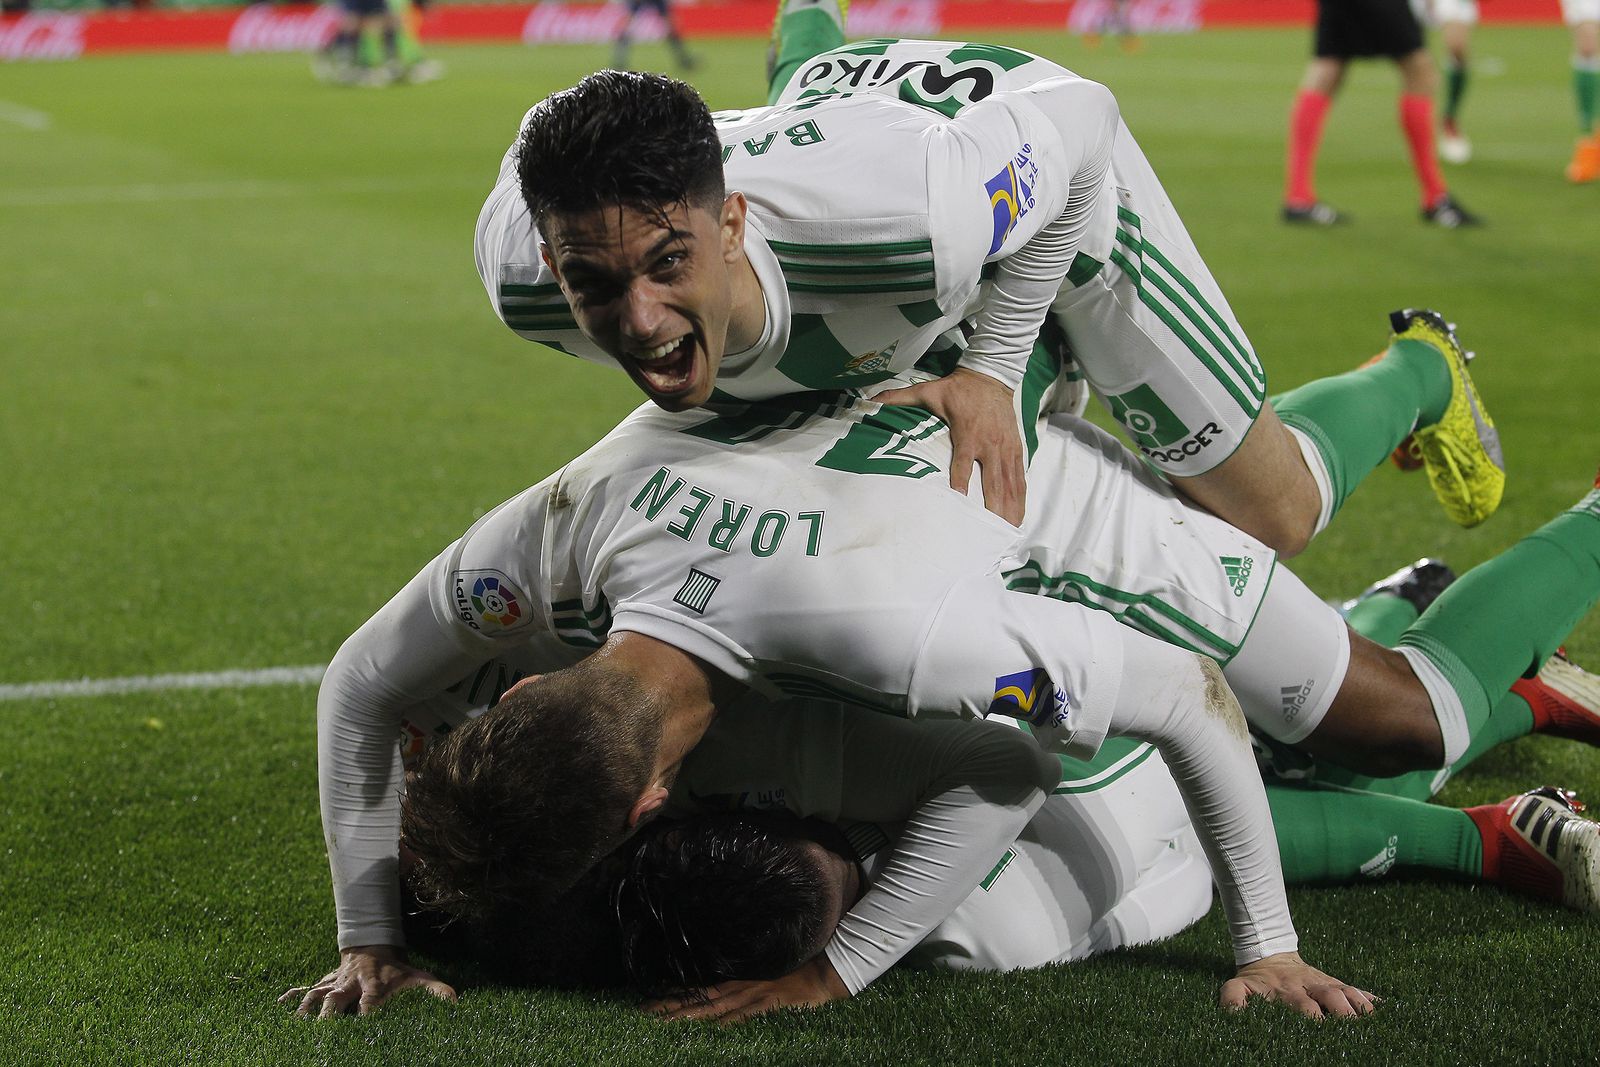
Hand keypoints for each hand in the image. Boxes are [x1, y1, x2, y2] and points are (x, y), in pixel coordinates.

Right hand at [279, 944, 457, 1018]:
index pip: (370, 1002)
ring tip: (295, 1026)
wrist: (372, 947)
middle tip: (323, 1037)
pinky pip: (304, 989)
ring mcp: (334, 983)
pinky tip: (279, 1005)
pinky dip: (292, 996)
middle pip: (336, 1000)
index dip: (368, 1014)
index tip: (366, 1026)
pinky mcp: (323, 984)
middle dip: (329, 1017)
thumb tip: (456, 1002)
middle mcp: (351, 984)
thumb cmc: (395, 969)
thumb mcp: (417, 976)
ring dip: (306, 1010)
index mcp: (374, 985)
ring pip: (317, 996)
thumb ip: (436, 990)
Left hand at [642, 955, 849, 1022]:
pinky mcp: (768, 1005)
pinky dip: (722, 1025)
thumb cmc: (802, 975)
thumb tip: (726, 995)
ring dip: (685, 1016)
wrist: (828, 972)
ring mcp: (753, 996)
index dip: (675, 996)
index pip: (700, 989)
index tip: (649, 1002)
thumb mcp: (768, 979)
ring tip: (659, 1024)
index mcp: (740, 982)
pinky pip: (741, 1017)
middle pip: (697, 999)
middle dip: (669, 1007)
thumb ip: (748, 988)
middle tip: (641, 1014)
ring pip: (711, 1008)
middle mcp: (741, 988)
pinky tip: (705, 1031)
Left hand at [874, 368, 1024, 525]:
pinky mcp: (1016, 448)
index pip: (963, 461)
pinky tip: (1017, 517)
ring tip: (1007, 531)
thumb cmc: (956, 388)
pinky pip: (1019, 477)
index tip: (959, 501)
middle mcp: (990, 443)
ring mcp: (1005, 447)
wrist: (990, 376)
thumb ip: (899, 398)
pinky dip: (1019, 497)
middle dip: (993, 506)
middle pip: (992, 479)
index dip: (961, 480)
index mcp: (967, 432)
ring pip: (1010, 482)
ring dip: (1010, 507)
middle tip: (989, 530)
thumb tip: (869, 401)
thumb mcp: (927, 390)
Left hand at [1219, 951, 1378, 1018]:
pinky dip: (1370, 997)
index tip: (1321, 1030)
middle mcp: (1311, 987)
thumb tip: (1232, 1016)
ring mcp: (1325, 983)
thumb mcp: (1238, 987)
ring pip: (1347, 991)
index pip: (1304, 1007)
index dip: (1313, 1019)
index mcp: (1288, 992)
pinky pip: (1355, 988)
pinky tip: (1385, 1008)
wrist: (1268, 952)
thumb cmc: (1255, 979)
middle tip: (1354, 1030)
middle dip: (1343, 1013)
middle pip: (1331, 997)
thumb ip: (1232, 1000)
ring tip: (1373, 1020)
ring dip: (1360, 1004)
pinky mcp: (1335, 982)